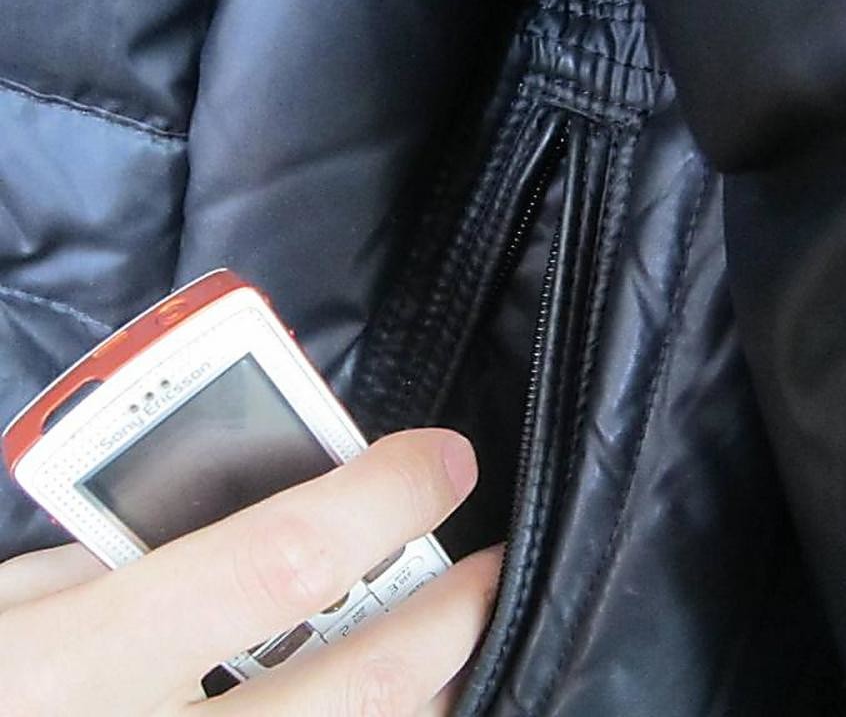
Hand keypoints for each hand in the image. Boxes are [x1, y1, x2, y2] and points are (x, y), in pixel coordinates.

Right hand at [0, 429, 499, 715]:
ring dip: (431, 689)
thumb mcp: (15, 602)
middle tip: (489, 567)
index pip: (275, 561)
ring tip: (458, 636)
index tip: (439, 461)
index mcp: (82, 663)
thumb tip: (247, 508)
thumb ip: (127, 555)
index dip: (380, 501)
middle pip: (354, 686)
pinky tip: (392, 699)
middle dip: (448, 618)